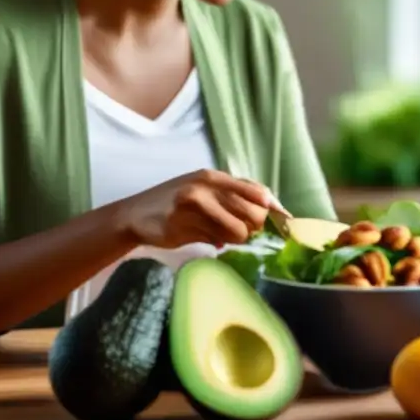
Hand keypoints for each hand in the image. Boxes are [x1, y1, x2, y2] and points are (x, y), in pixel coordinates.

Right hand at [116, 169, 272, 248]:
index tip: (283, 223)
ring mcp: (193, 207)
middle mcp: (205, 187)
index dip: (273, 210)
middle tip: (242, 232)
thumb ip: (234, 194)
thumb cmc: (176, 201)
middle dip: (254, 228)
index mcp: (214, 176)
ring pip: (237, 232)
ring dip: (235, 239)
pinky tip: (206, 237)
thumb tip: (273, 208)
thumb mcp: (204, 188)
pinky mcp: (183, 226)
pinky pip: (216, 242)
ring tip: (222, 235)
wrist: (136, 215)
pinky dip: (217, 243)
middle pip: (253, 214)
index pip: (258, 192)